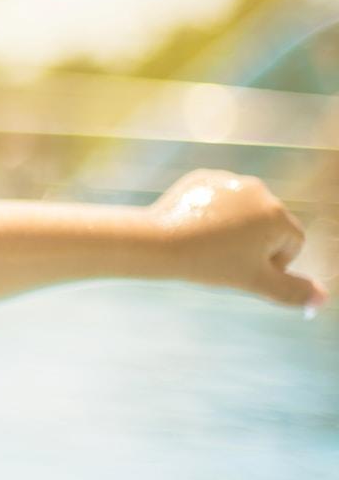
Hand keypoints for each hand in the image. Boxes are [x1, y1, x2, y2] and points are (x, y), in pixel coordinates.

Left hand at [147, 170, 327, 311]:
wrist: (158, 242)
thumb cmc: (209, 263)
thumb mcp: (254, 281)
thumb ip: (292, 291)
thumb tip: (322, 300)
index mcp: (276, 213)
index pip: (292, 243)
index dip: (272, 262)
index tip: (242, 266)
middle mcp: (258, 190)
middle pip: (269, 226)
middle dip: (253, 244)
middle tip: (222, 256)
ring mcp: (229, 181)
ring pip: (242, 213)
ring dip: (233, 229)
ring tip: (207, 242)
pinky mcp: (203, 179)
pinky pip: (217, 201)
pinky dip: (210, 214)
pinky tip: (194, 225)